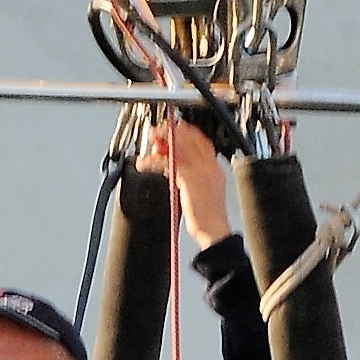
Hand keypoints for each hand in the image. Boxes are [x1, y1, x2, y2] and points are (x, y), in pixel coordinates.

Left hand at [144, 112, 231, 247]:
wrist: (215, 231)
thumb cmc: (208, 216)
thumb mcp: (201, 190)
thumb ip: (188, 175)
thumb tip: (171, 165)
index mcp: (214, 168)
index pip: (201, 140)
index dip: (186, 131)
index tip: (173, 128)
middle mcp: (209, 166)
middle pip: (190, 138)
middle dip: (171, 132)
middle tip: (156, 132)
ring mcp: (201, 171)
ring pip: (178, 148)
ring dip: (160, 144)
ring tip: (148, 146)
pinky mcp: (190, 179)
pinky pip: (169, 163)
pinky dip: (154, 162)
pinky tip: (145, 164)